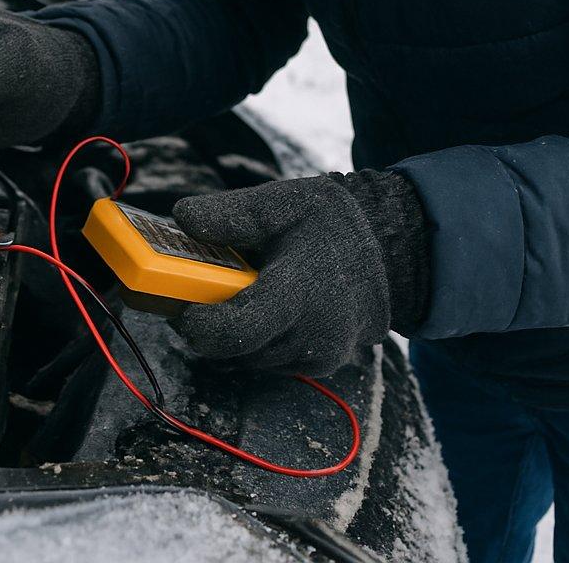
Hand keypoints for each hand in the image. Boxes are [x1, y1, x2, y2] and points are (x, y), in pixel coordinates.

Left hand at [170, 169, 428, 376]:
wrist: (387, 250)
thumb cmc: (329, 223)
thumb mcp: (282, 202)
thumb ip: (231, 212)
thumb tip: (182, 217)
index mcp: (301, 294)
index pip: (235, 333)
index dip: (197, 324)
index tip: (181, 303)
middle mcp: (313, 336)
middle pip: (233, 351)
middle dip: (206, 326)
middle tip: (194, 294)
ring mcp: (319, 357)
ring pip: (246, 360)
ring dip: (229, 334)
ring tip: (231, 294)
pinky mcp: (320, 366)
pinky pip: (267, 361)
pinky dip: (253, 340)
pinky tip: (260, 307)